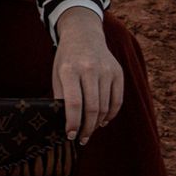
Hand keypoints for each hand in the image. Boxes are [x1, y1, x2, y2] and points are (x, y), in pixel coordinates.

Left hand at [53, 8, 123, 144]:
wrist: (84, 35)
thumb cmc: (67, 59)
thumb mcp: (57, 74)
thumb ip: (61, 96)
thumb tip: (66, 123)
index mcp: (70, 70)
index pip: (74, 103)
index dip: (73, 123)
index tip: (70, 135)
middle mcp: (90, 69)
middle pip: (92, 108)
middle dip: (87, 128)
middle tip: (82, 139)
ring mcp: (106, 70)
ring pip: (105, 107)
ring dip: (98, 124)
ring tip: (90, 131)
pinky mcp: (118, 73)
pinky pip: (117, 100)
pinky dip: (110, 115)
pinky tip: (102, 121)